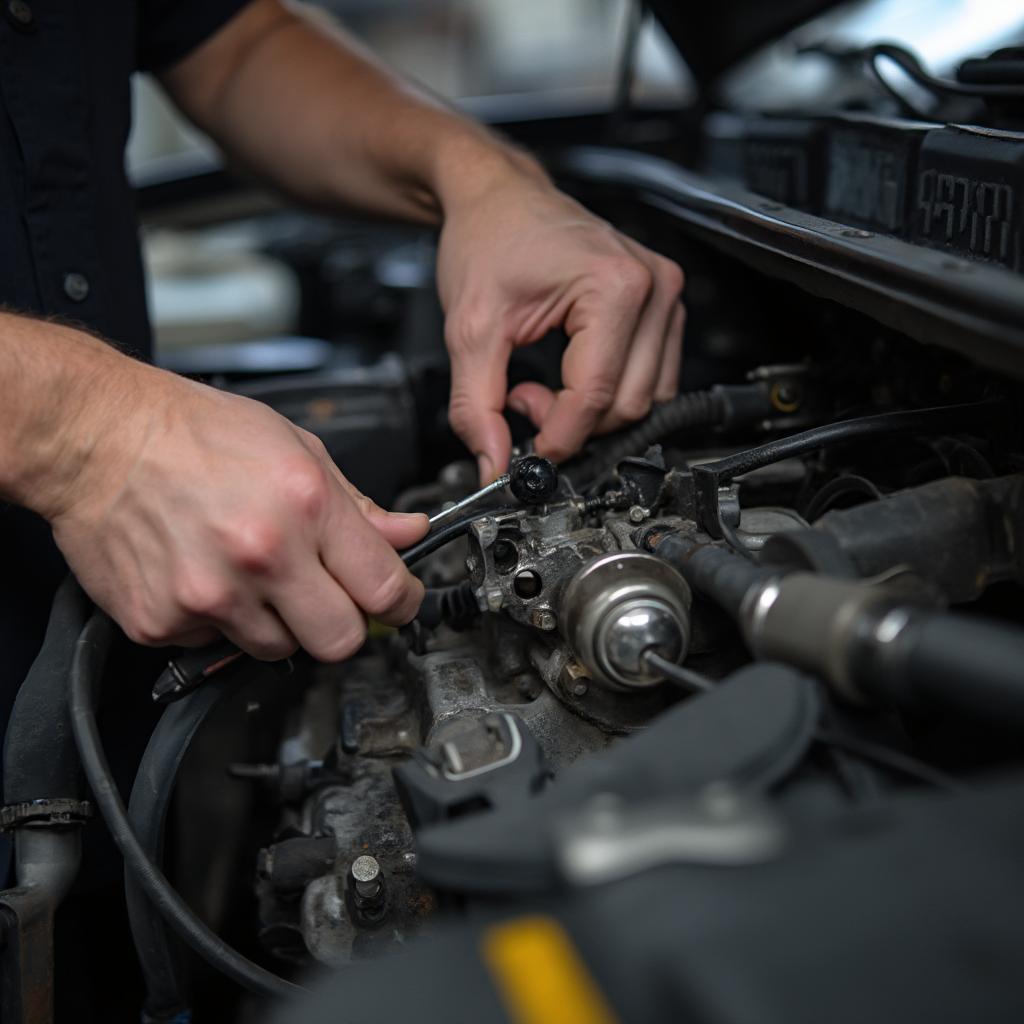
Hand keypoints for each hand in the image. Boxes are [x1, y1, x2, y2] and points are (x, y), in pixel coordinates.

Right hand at [45, 365, 426, 660]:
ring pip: (279, 651)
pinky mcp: (162, 622)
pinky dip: (218, 621)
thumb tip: (405, 534)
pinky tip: (204, 574)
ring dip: (278, 622)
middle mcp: (260, 556)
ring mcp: (208, 597)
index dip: (402, 602)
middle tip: (325, 595)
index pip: (385, 590)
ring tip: (249, 572)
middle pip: (341, 641)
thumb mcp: (297, 447)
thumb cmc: (194, 433)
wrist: (97, 436)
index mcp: (304, 506)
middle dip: (343, 623)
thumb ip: (358, 504)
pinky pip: (215, 645)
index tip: (397, 602)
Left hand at [436, 158, 683, 482]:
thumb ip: (476, 405)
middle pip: (628, 405)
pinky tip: (568, 371)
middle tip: (521, 397)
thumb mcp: (469, 328)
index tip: (527, 451)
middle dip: (572, 420)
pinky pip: (649, 379)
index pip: (597, 395)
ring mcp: (664, 297)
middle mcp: (653, 288)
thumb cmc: (490, 237)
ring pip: (644, 400)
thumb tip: (492, 462)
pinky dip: (607, 393)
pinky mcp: (662, 307)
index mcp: (614, 286)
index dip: (559, 436)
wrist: (499, 198)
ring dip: (591, 411)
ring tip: (541, 382)